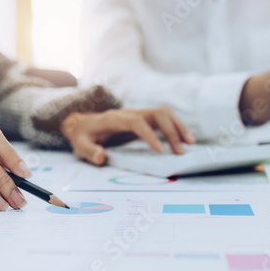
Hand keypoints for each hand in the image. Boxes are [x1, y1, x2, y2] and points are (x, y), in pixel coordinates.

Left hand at [60, 106, 194, 164]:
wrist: (83, 124)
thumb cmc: (83, 135)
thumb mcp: (80, 145)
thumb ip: (89, 151)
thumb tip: (101, 157)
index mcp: (114, 118)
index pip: (136, 121)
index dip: (149, 134)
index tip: (160, 150)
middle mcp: (130, 112)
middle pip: (156, 113)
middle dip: (171, 130)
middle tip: (180, 152)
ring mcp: (138, 114)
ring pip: (164, 113)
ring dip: (178, 126)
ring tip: (190, 144)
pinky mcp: (144, 119)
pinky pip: (164, 118)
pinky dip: (177, 127)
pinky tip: (186, 139)